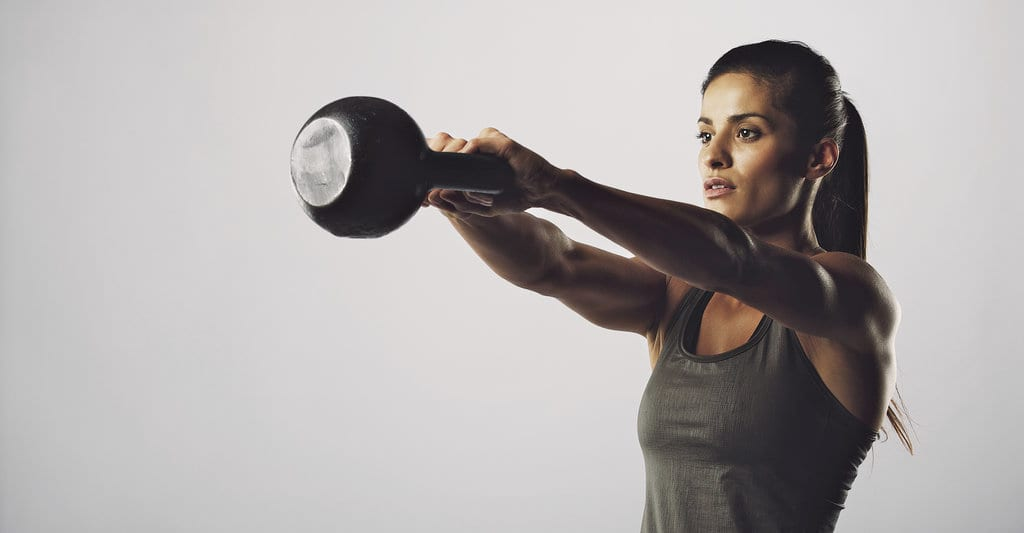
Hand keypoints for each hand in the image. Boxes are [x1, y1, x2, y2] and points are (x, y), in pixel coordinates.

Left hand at [421, 128, 564, 218]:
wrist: (541, 191)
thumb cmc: (514, 197)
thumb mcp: (483, 208)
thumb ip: (459, 205)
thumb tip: (436, 198)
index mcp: (469, 164)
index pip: (441, 160)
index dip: (429, 172)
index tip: (422, 192)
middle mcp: (475, 152)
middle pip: (444, 150)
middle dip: (433, 167)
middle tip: (427, 187)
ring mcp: (487, 145)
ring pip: (457, 146)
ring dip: (450, 163)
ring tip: (444, 181)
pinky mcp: (500, 142)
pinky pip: (478, 142)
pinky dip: (468, 152)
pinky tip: (464, 162)